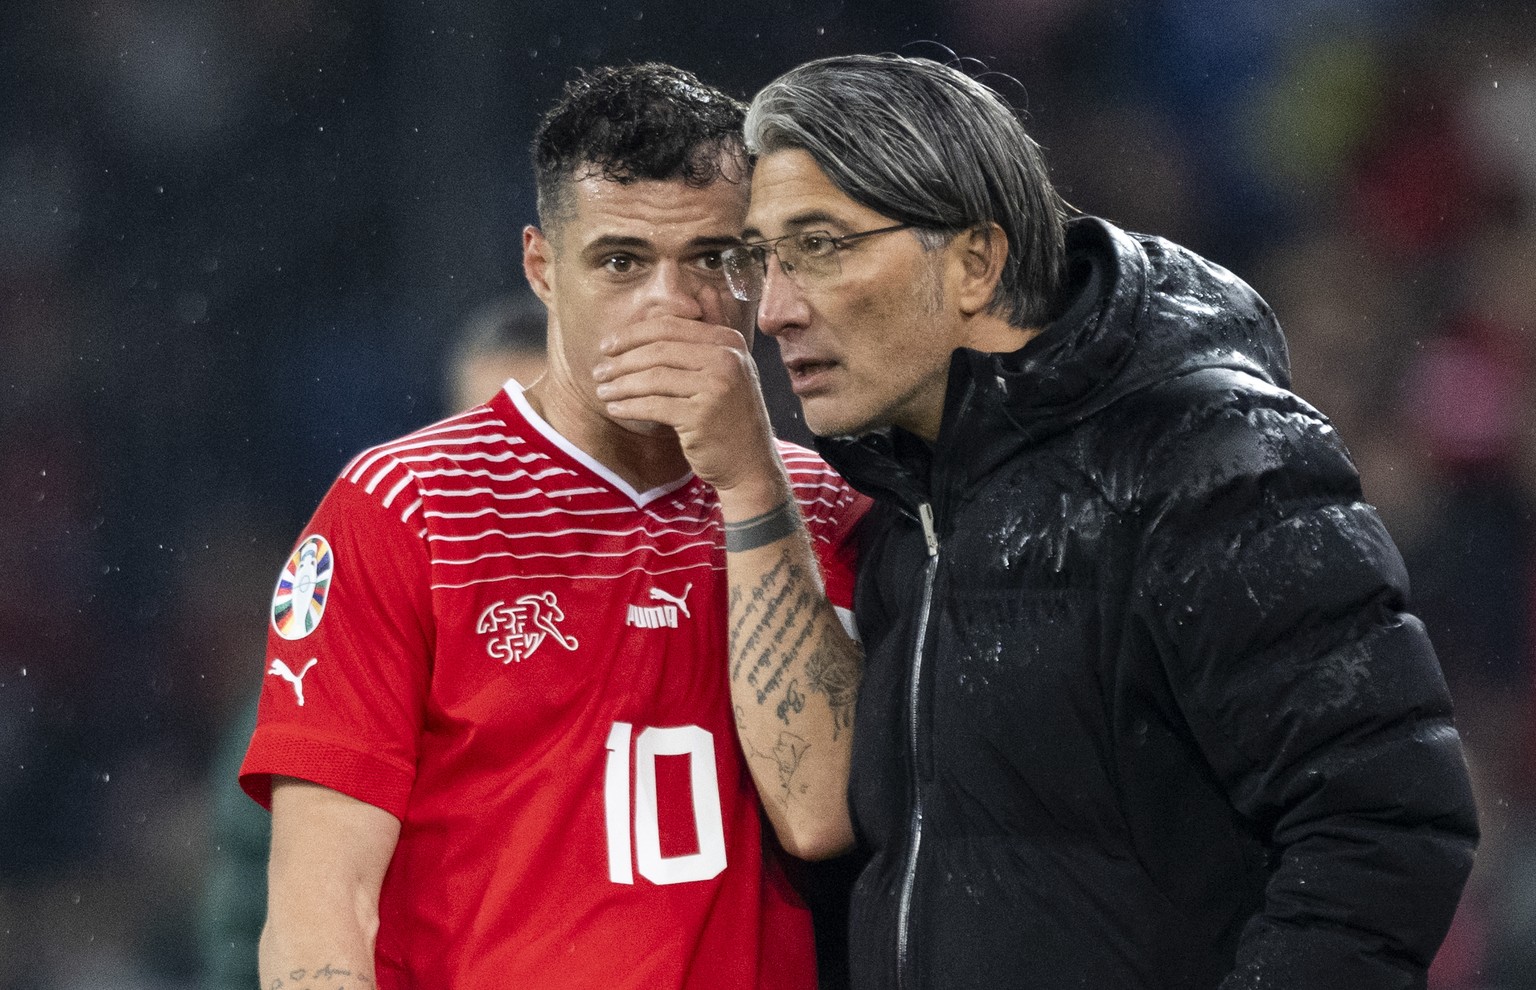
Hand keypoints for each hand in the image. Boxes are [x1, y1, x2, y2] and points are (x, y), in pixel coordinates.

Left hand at [592, 315, 786, 508]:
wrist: (750, 464)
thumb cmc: (728, 418)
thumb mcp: (722, 373)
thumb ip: (696, 345)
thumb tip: (646, 324)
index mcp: (729, 341)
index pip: (670, 326)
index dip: (632, 334)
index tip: (607, 346)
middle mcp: (727, 359)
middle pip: (658, 350)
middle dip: (621, 361)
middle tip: (599, 372)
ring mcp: (717, 387)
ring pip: (653, 378)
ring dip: (620, 385)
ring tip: (603, 391)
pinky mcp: (702, 416)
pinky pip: (654, 406)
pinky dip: (629, 406)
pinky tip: (616, 409)